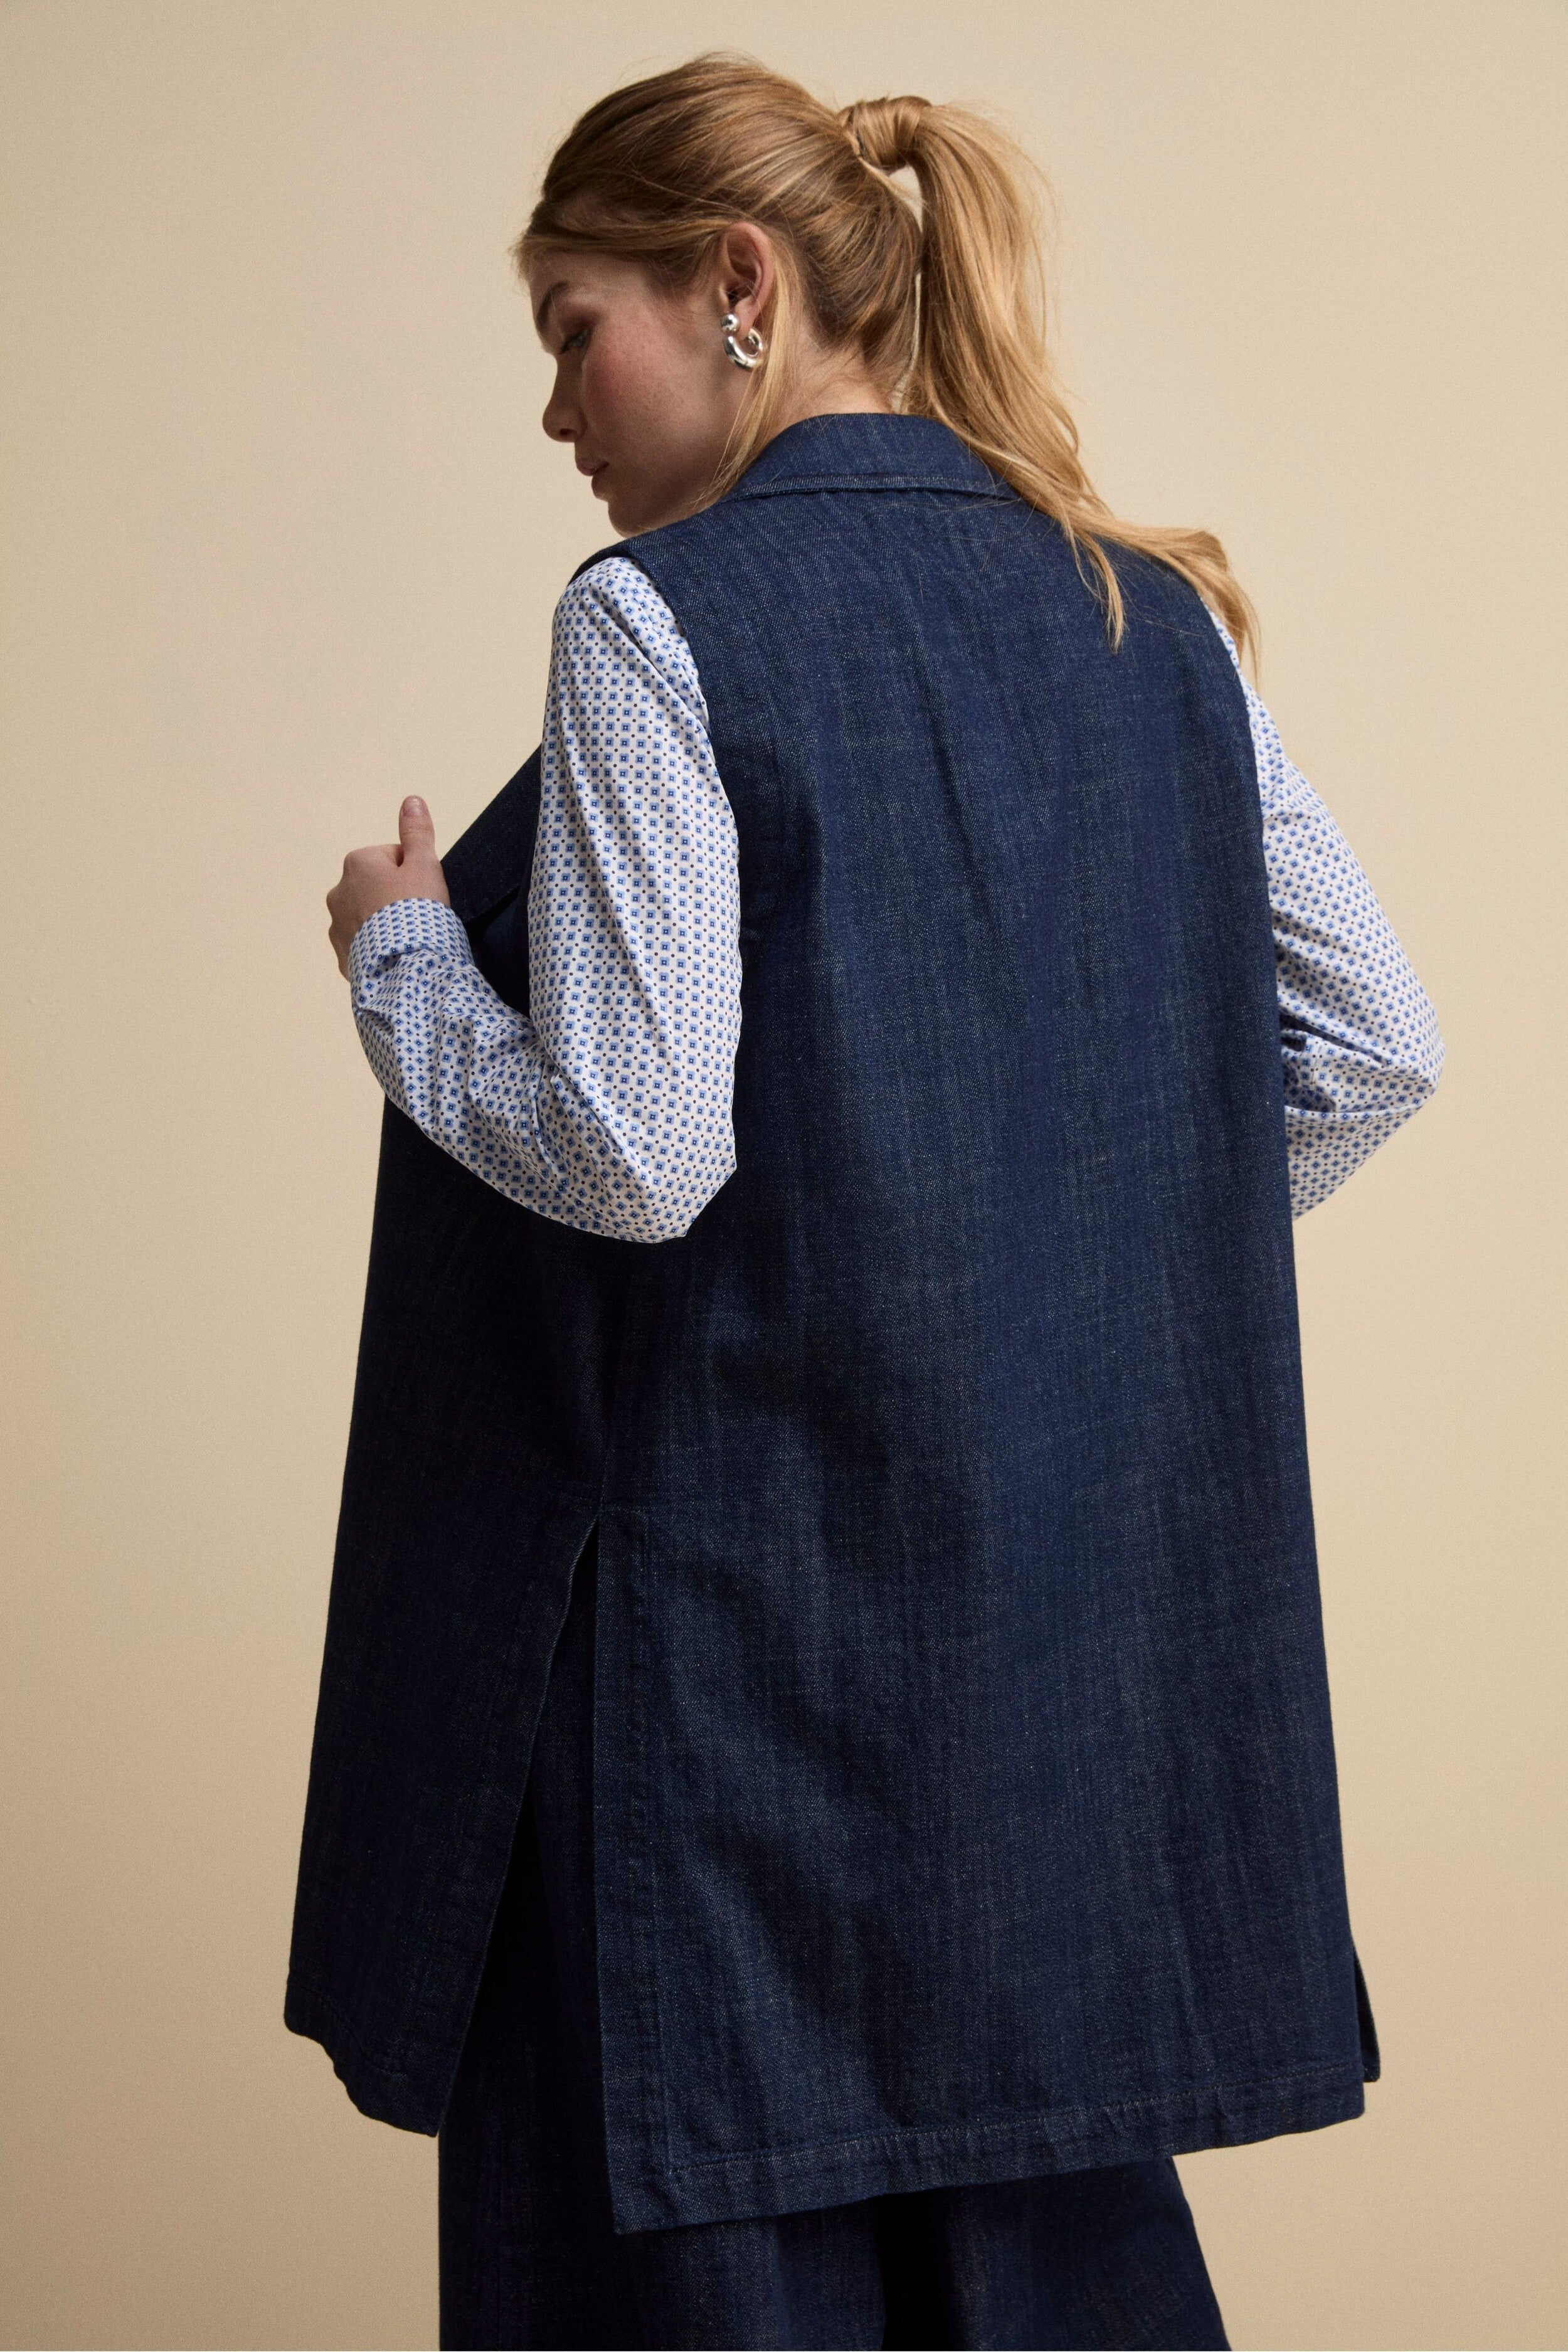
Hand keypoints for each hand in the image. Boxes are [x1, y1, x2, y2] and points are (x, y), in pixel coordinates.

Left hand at [327, 796, 451, 977]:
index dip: (414, 874)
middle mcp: (338, 891)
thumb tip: (411, 800)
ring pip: (367, 917)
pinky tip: (396, 956)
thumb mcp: (425, 865)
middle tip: (418, 916)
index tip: (424, 893)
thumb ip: (416, 832)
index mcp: (357, 863)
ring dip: (384, 923)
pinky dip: (377, 948)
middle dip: (394, 898)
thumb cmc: (417, 911)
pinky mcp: (342, 956)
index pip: (393, 858)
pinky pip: (363, 945)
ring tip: (406, 939)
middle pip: (377, 887)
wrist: (406, 967)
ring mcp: (336, 926)